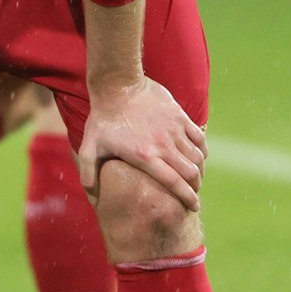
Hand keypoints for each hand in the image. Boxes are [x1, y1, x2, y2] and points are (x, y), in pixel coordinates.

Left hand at [77, 77, 206, 211]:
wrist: (117, 85)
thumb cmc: (102, 118)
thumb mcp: (89, 148)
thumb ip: (89, 175)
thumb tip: (93, 200)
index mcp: (145, 157)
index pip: (174, 183)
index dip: (187, 197)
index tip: (194, 206)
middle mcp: (163, 145)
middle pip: (191, 172)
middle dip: (195, 186)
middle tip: (193, 192)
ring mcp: (174, 129)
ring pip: (197, 156)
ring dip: (199, 169)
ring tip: (196, 176)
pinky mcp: (179, 116)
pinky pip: (199, 137)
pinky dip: (202, 150)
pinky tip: (199, 155)